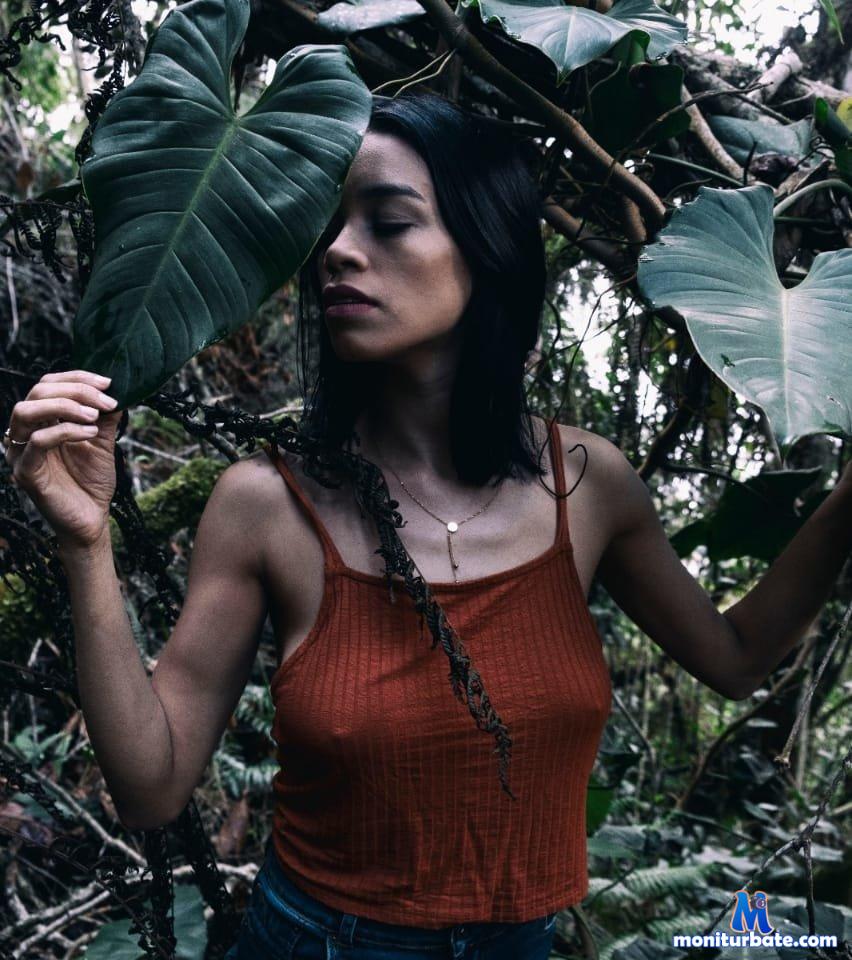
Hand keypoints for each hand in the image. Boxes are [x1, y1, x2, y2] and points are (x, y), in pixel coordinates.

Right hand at [4, 370, 122, 547]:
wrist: (92, 518)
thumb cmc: (92, 481)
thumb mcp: (102, 441)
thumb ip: (104, 416)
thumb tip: (116, 388)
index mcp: (41, 422)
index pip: (47, 384)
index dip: (76, 377)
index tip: (108, 382)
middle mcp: (24, 434)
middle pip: (37, 392)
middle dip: (76, 389)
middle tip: (107, 400)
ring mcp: (21, 453)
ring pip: (27, 411)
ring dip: (66, 405)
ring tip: (95, 415)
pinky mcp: (26, 473)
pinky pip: (38, 441)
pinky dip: (66, 431)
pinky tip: (91, 434)